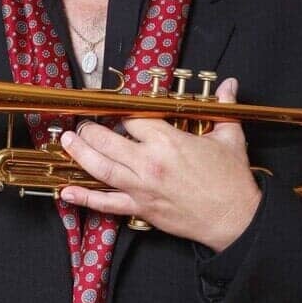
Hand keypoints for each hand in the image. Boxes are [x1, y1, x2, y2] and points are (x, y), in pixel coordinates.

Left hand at [59, 76, 262, 251]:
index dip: (123, 112)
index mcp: (168, 140)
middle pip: (108, 140)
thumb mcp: (230, 138)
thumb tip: (230, 85)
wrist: (235, 218)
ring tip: (67, 141)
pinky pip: (107, 203)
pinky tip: (66, 191)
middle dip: (91, 130)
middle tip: (82, 124)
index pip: (134, 119)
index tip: (116, 109)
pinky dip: (84, 198)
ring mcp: (142, 187)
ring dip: (80, 153)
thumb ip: (224, 107)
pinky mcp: (141, 208)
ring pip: (101, 167)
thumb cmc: (232, 180)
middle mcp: (149, 162)